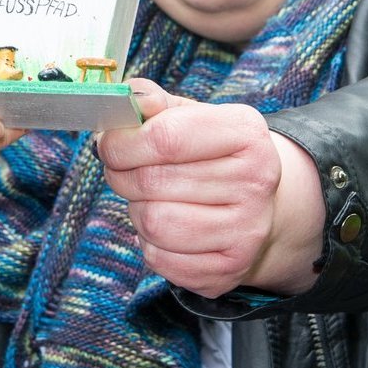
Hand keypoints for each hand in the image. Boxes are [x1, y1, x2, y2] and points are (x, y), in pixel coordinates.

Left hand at [97, 79, 321, 297]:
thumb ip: (154, 102)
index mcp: (246, 132)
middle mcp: (255, 181)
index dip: (123, 142)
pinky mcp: (231, 269)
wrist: (261, 205)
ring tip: (148, 199)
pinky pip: (161, 259)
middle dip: (121, 175)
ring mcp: (247, 230)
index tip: (107, 143)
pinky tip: (165, 227)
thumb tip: (129, 98)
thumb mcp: (191, 117)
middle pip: (153, 181)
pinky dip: (149, 243)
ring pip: (154, 223)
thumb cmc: (213, 154)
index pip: (166, 137)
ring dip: (136, 210)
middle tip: (121, 170)